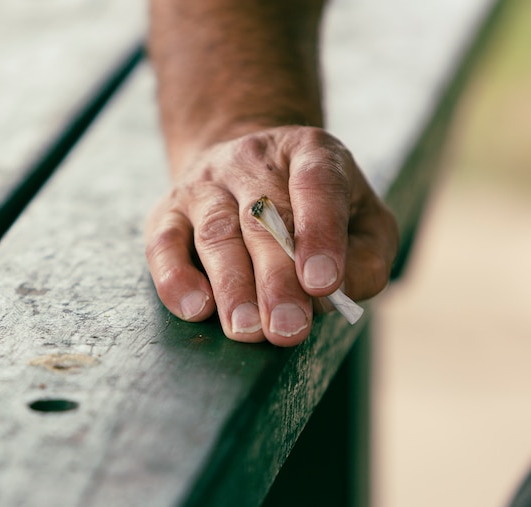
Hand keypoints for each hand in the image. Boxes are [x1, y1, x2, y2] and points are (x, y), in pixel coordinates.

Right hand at [145, 126, 398, 346]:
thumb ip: (366, 256)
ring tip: (247, 330)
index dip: (320, 233)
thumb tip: (335, 293)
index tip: (323, 283)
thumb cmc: (317, 210)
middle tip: (288, 328)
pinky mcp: (168, 211)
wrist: (247, 167)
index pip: (316, 184)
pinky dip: (175, 277)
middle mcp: (253, 160)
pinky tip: (196, 309)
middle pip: (263, 218)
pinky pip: (164, 243)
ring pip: (216, 233)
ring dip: (232, 286)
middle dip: (276, 279)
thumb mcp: (364, 220)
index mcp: (310, 152)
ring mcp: (206, 184)